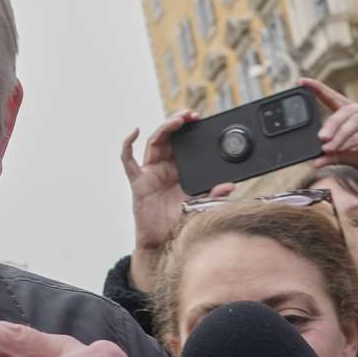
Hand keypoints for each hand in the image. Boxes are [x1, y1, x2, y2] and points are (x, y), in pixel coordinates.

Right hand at [121, 111, 234, 291]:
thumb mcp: (201, 205)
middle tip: (191, 115)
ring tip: (178, 121)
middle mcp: (163, 168)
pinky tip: (133, 132)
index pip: (182, 143)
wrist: (164, 241)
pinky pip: (128, 160)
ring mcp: (149, 173)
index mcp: (178, 171)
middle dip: (178, 123)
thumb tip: (230, 185)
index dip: (189, 130)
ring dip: (164, 128)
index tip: (201, 120)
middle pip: (168, 137)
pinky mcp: (138, 182)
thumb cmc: (179, 223)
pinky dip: (127, 145)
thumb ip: (214, 194)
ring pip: (153, 143)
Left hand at [302, 78, 357, 217]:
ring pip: (355, 121)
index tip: (301, 81)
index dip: (319, 89)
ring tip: (329, 148)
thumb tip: (315, 160)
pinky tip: (348, 146)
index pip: (336, 99)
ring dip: (341, 136)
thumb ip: (336, 156)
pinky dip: (357, 139)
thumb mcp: (354, 159)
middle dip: (330, 127)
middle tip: (319, 141)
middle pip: (345, 112)